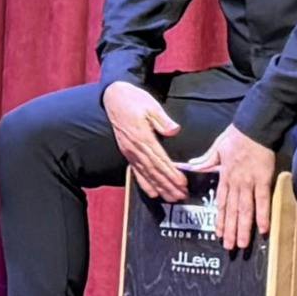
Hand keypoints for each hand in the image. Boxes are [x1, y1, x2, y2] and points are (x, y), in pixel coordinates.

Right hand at [102, 79, 189, 202]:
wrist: (113, 98)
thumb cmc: (134, 100)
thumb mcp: (150, 105)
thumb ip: (162, 119)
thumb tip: (174, 130)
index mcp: (143, 137)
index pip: (160, 159)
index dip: (172, 173)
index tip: (183, 183)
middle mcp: (135, 148)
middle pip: (154, 171)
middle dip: (168, 185)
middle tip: (181, 196)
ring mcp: (130, 152)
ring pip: (147, 174)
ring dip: (160, 188)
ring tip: (172, 197)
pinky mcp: (127, 153)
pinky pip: (136, 172)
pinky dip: (145, 184)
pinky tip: (153, 193)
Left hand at [206, 125, 280, 253]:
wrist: (254, 127)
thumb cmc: (236, 136)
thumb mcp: (217, 147)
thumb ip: (206, 160)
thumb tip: (192, 166)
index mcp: (224, 176)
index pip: (221, 202)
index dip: (220, 219)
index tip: (219, 233)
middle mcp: (235, 183)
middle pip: (232, 211)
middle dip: (231, 230)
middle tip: (229, 247)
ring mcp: (249, 183)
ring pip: (245, 210)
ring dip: (243, 228)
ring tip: (242, 245)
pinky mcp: (263, 180)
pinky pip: (263, 201)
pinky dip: (263, 215)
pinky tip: (263, 229)